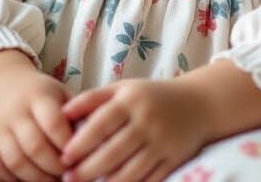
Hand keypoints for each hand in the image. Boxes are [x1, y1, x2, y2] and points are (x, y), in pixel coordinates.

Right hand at [0, 51, 74, 181]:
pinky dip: (15, 179)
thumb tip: (99, 138)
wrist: (2, 83)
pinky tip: (31, 181)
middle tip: (68, 176)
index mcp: (38, 95)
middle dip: (54, 167)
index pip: (53, 122)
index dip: (67, 144)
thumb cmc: (41, 93)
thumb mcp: (60, 92)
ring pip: (15, 161)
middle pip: (34, 146)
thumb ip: (78, 112)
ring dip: (36, 178)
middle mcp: (15, 111)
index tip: (79, 157)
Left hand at [58, 78, 213, 181]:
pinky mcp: (173, 160)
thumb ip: (93, 98)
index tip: (64, 157)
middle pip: (113, 151)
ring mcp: (161, 142)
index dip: (81, 142)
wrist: (198, 104)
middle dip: (88, 169)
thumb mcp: (123, 88)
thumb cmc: (151, 96)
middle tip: (68, 178)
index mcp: (131, 100)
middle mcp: (146, 121)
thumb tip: (62, 113)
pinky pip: (149, 180)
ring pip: (130, 170)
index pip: (101, 123)